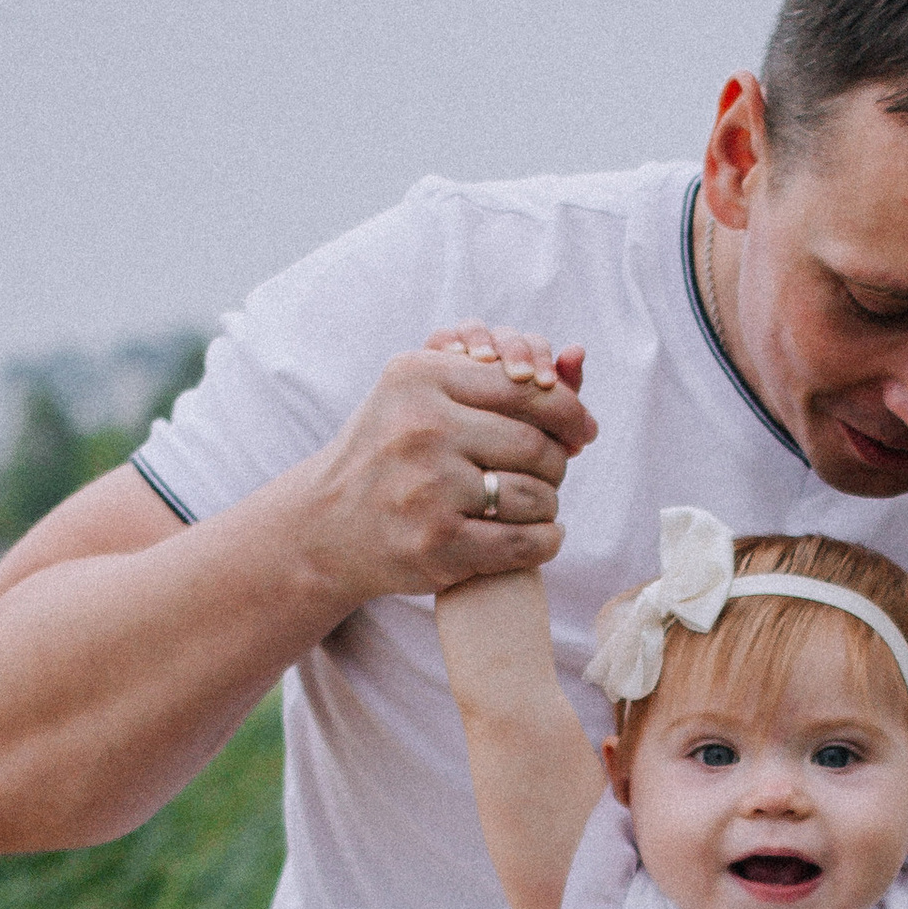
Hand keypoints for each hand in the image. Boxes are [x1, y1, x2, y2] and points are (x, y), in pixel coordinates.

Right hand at [291, 324, 595, 602]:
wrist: (325, 526)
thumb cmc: (390, 453)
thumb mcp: (419, 396)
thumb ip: (490, 379)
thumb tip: (576, 363)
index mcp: (419, 378)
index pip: (524, 387)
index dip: (568, 411)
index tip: (583, 430)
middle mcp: (421, 428)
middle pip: (535, 445)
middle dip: (556, 463)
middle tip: (550, 474)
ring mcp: (427, 489)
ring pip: (536, 495)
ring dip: (549, 505)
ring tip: (535, 506)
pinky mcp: (437, 545)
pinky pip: (525, 542)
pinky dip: (546, 542)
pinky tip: (541, 537)